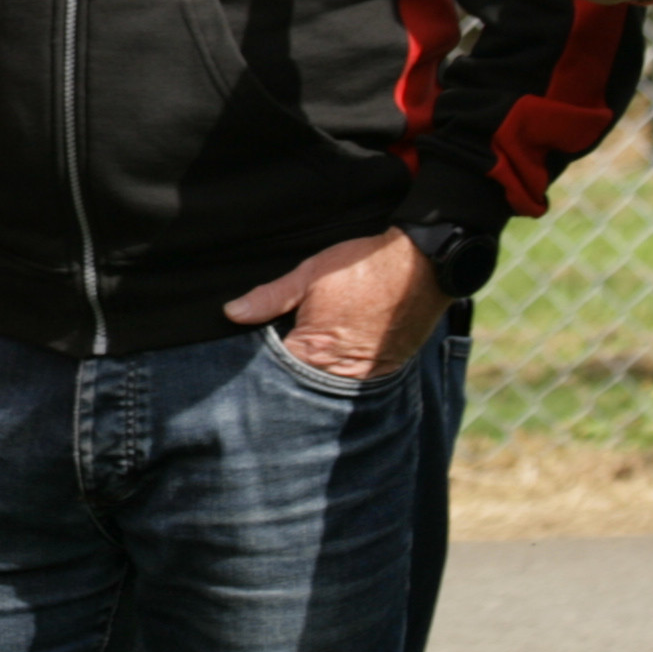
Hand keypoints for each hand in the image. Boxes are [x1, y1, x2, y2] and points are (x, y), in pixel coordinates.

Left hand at [226, 229, 446, 381]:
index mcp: (313, 351)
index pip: (274, 371)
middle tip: (287, 351)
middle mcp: (339, 372)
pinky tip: (341, 353)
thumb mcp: (309, 275)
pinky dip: (345, 371)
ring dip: (318, 375)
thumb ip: (269, 298)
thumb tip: (232, 312)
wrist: (420, 266)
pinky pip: (357, 380)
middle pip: (302, 382)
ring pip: (329, 385)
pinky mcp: (386, 371)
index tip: (257, 353)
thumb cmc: (361, 268)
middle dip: (290, 373)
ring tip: (316, 351)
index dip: (262, 361)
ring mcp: (366, 375)